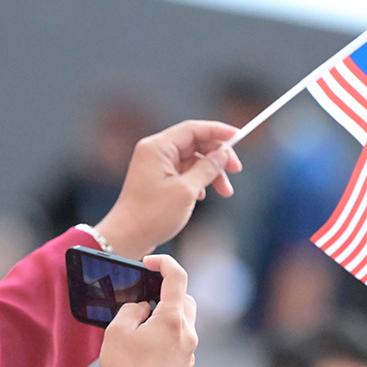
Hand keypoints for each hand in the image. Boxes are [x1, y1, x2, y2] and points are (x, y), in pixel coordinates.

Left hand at [94, 120, 242, 258]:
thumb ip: (206, 169)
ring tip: (225, 191)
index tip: (239, 136)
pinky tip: (204, 196)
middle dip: (218, 156)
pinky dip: (199, 181)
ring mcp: (156, 166)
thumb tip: (222, 155)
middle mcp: (156, 152)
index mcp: (158, 148)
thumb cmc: (151, 215)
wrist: (127, 238)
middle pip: (195, 143)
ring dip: (211, 173)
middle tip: (236, 170)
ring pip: (193, 160)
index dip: (218, 131)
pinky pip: (185, 172)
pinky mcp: (159, 180)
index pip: (193, 129)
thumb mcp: (186, 191)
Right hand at [98, 255, 197, 366]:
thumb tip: (142, 309)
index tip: (149, 263)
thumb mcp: (117, 331)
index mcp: (173, 318)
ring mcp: (189, 350)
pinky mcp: (185, 365)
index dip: (164, 262)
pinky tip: (147, 345)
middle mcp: (187, 332)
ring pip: (184, 320)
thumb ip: (131, 310)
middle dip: (167, 293)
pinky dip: (168, 333)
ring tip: (142, 325)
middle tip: (144, 299)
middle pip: (185, 299)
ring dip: (167, 315)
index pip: (177, 277)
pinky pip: (180, 339)